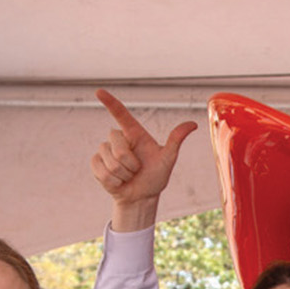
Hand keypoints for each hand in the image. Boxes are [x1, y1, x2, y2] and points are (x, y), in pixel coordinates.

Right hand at [89, 89, 197, 217]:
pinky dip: (113, 181)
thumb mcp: (168, 159)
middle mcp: (118, 139)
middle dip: (129, 162)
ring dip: (122, 174)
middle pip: (117, 144)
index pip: (121, 114)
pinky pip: (101, 171)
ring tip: (128, 176)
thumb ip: (176, 140)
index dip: (110, 102)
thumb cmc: (155, 176)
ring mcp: (105, 151)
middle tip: (137, 169)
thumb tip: (193, 124)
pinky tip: (118, 182)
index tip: (99, 91)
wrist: (141, 197)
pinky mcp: (96, 163)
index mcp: (134, 133)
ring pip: (110, 160)